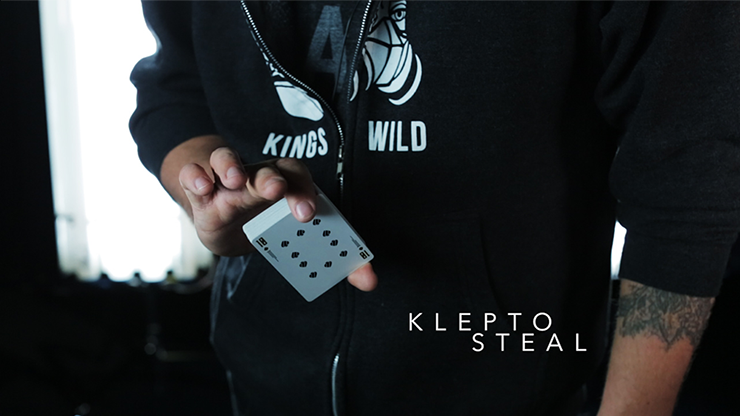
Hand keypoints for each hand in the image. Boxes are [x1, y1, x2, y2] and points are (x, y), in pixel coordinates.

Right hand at [173, 143, 375, 290]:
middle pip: (267, 170)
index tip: (306, 215)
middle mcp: (259, 177)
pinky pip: (196, 172)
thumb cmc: (271, 226)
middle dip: (271, 179)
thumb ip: (338, 262)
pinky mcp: (200, 188)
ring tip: (233, 181)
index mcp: (288, 186)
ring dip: (232, 166)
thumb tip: (370, 282)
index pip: (300, 180)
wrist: (225, 220)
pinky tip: (201, 185)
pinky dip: (196, 175)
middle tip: (275, 191)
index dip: (304, 193)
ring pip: (229, 160)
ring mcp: (228, 180)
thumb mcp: (299, 243)